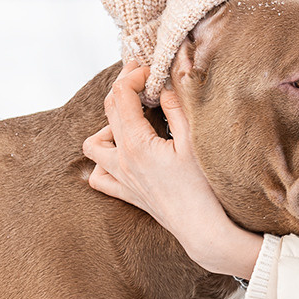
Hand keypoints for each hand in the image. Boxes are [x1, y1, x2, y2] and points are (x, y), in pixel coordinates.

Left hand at [84, 65, 264, 279]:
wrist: (203, 230)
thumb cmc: (204, 187)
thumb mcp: (195, 140)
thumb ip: (176, 106)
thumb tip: (165, 82)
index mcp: (136, 144)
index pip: (121, 95)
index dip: (133, 74)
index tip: (150, 69)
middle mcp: (122, 161)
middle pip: (108, 111)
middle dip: (122, 88)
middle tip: (142, 78)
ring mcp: (121, 179)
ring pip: (93, 146)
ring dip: (107, 127)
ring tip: (131, 120)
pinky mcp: (127, 194)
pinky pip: (100, 177)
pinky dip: (104, 161)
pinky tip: (123, 154)